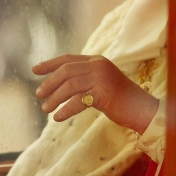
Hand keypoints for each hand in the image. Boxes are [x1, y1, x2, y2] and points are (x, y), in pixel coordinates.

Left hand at [33, 55, 157, 134]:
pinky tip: (58, 117)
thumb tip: (57, 84)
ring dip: (54, 98)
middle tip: (39, 95)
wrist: (141, 108)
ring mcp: (102, 78)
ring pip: (69, 85)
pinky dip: (65, 110)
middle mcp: (99, 65)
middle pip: (65, 71)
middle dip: (49, 83)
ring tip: (45, 109)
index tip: (34, 70)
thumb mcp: (100, 83)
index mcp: (98, 60)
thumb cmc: (120, 98)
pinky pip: (78, 101)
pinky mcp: (104, 92)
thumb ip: (84, 79)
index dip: (50, 64)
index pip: (68, 59)